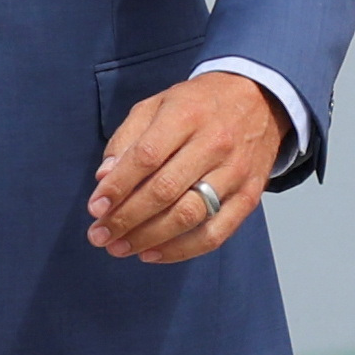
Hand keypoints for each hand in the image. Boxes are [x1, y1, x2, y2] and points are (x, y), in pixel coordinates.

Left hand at [88, 71, 282, 264]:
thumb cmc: (197, 105)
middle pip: (165, 191)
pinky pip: (217, 232)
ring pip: (190, 215)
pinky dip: (183, 249)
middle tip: (99, 235)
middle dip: (126, 219)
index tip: (94, 208)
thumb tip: (103, 178)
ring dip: (149, 238)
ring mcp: (236, 172)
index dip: (118, 186)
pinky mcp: (250, 195)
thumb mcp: (155, 106)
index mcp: (186, 117)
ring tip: (119, 248)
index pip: (146, 157)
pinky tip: (153, 254)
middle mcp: (214, 144)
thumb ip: (126, 140)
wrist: (260, 100)